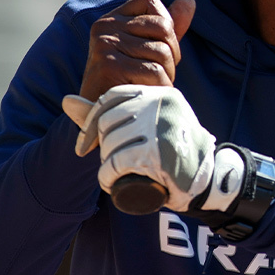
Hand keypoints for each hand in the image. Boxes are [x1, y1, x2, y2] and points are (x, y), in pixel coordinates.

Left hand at [61, 85, 244, 212]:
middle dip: (103, 145)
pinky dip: (109, 175)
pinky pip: (118, 161)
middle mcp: (162, 104)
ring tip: (114, 175)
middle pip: (110, 121)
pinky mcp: (160, 152)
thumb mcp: (146, 124)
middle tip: (112, 162)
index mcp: (160, 92)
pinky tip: (111, 182)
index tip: (88, 143)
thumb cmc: (173, 151)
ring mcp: (162, 127)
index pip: (112, 97)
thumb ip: (108, 112)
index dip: (94, 121)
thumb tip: (66, 100)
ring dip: (106, 164)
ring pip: (112, 142)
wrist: (208, 180)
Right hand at [80, 0, 194, 101]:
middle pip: (162, 27)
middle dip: (171, 54)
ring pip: (161, 52)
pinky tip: (147, 94)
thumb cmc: (127, 81)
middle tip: (159, 74)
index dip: (166, 25)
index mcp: (112, 18)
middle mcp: (105, 27)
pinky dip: (159, 87)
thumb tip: (189, 0)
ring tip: (151, 86)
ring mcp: (105, 45)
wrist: (104, 115)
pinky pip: (154, 72)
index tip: (160, 47)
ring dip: (166, 75)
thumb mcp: (146, 49)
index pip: (150, 1)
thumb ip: (167, 26)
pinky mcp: (109, 66)